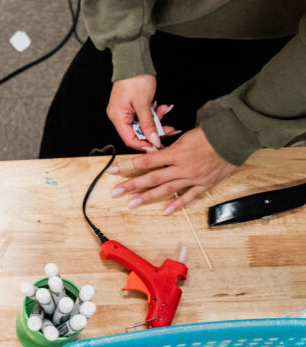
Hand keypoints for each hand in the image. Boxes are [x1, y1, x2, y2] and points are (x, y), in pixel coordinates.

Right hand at [107, 75, 178, 150]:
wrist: (134, 63)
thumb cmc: (135, 80)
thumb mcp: (144, 104)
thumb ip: (148, 124)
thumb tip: (153, 140)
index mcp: (117, 116)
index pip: (129, 139)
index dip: (144, 145)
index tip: (158, 146)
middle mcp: (119, 115)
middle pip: (138, 132)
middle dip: (154, 131)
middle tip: (168, 130)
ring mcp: (125, 111)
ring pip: (143, 124)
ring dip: (156, 120)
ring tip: (164, 111)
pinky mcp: (132, 106)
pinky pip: (143, 116)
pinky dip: (153, 113)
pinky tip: (160, 107)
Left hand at [108, 128, 236, 212]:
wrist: (233, 139)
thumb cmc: (209, 135)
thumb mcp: (183, 138)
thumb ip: (168, 150)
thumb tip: (152, 156)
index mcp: (175, 153)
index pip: (145, 161)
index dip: (127, 166)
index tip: (113, 170)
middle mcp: (182, 168)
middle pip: (152, 178)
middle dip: (132, 185)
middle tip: (116, 192)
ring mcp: (193, 178)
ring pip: (167, 190)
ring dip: (148, 197)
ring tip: (133, 204)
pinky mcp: (204, 184)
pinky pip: (189, 197)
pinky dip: (177, 205)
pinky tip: (165, 211)